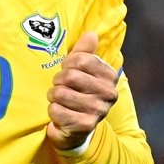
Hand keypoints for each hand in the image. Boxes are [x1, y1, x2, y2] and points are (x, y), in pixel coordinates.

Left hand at [46, 31, 117, 151]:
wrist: (76, 128)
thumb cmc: (78, 93)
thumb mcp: (81, 70)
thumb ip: (85, 52)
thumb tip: (91, 34)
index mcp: (110, 76)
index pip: (83, 59)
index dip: (68, 64)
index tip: (67, 70)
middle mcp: (108, 93)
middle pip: (70, 76)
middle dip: (58, 81)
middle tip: (60, 87)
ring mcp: (98, 110)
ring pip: (60, 93)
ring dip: (53, 96)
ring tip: (60, 100)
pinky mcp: (84, 125)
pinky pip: (56, 110)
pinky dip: (53, 111)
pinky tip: (61, 114)